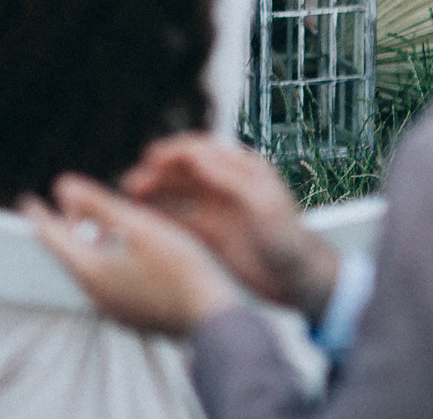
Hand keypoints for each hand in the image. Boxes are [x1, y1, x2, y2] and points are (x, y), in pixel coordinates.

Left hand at [26, 173, 242, 334]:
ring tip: (99, 222)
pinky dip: (107, 260)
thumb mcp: (137, 225)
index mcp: (90, 272)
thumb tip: (62, 185)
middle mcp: (95, 294)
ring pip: (89, 268)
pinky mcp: (132, 315)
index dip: (38, 214)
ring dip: (89, 243)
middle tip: (71, 204)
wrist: (215, 321)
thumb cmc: (180, 270)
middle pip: (69, 253)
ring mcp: (114, 308)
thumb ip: (96, 204)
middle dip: (67, 226)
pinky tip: (126, 250)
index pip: (50, 237)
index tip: (28, 200)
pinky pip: (108, 282)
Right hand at [119, 133, 333, 313]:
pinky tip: (144, 217)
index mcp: (244, 171)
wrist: (301, 283)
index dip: (173, 151)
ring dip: (153, 192)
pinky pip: (179, 218)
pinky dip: (160, 216)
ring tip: (131, 197)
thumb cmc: (293, 243)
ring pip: (176, 193)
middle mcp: (227, 187)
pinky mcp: (211, 234)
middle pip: (182, 170)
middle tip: (133, 182)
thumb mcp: (265, 206)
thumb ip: (232, 179)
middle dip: (155, 173)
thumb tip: (198, 156)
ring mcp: (217, 210)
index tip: (150, 158)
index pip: (201, 150)